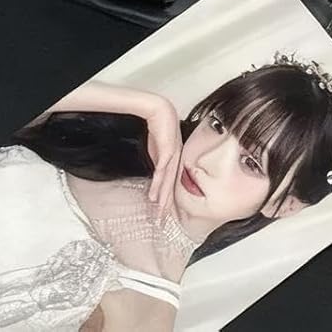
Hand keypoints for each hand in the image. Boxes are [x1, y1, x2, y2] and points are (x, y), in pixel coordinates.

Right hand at [142, 93, 184, 218]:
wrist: (159, 111)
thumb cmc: (159, 127)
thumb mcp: (157, 149)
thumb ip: (159, 162)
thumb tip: (156, 174)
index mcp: (177, 160)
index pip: (173, 183)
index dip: (169, 198)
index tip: (165, 213)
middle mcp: (177, 159)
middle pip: (172, 186)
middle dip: (167, 204)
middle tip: (163, 221)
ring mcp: (173, 155)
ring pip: (168, 181)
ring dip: (163, 197)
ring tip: (159, 212)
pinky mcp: (167, 150)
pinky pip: (162, 170)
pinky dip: (158, 183)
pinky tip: (154, 194)